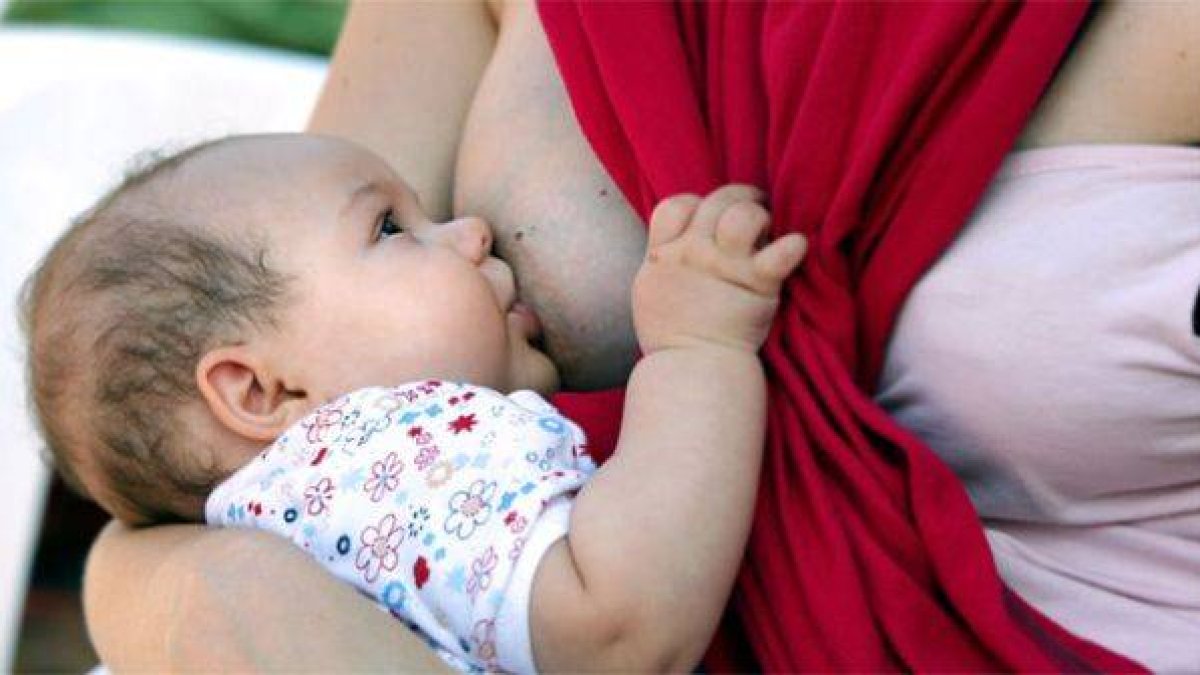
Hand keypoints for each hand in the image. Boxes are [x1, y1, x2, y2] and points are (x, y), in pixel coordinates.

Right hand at [632, 184, 805, 354]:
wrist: (692, 373)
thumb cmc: (674, 338)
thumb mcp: (650, 293)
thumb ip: (664, 263)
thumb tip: (674, 244)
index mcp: (663, 256)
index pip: (675, 205)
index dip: (695, 205)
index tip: (709, 220)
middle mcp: (692, 254)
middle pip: (715, 201)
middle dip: (738, 197)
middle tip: (755, 208)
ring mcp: (725, 268)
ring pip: (743, 215)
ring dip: (759, 216)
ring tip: (768, 229)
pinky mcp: (758, 285)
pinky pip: (782, 252)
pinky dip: (793, 247)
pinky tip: (796, 248)